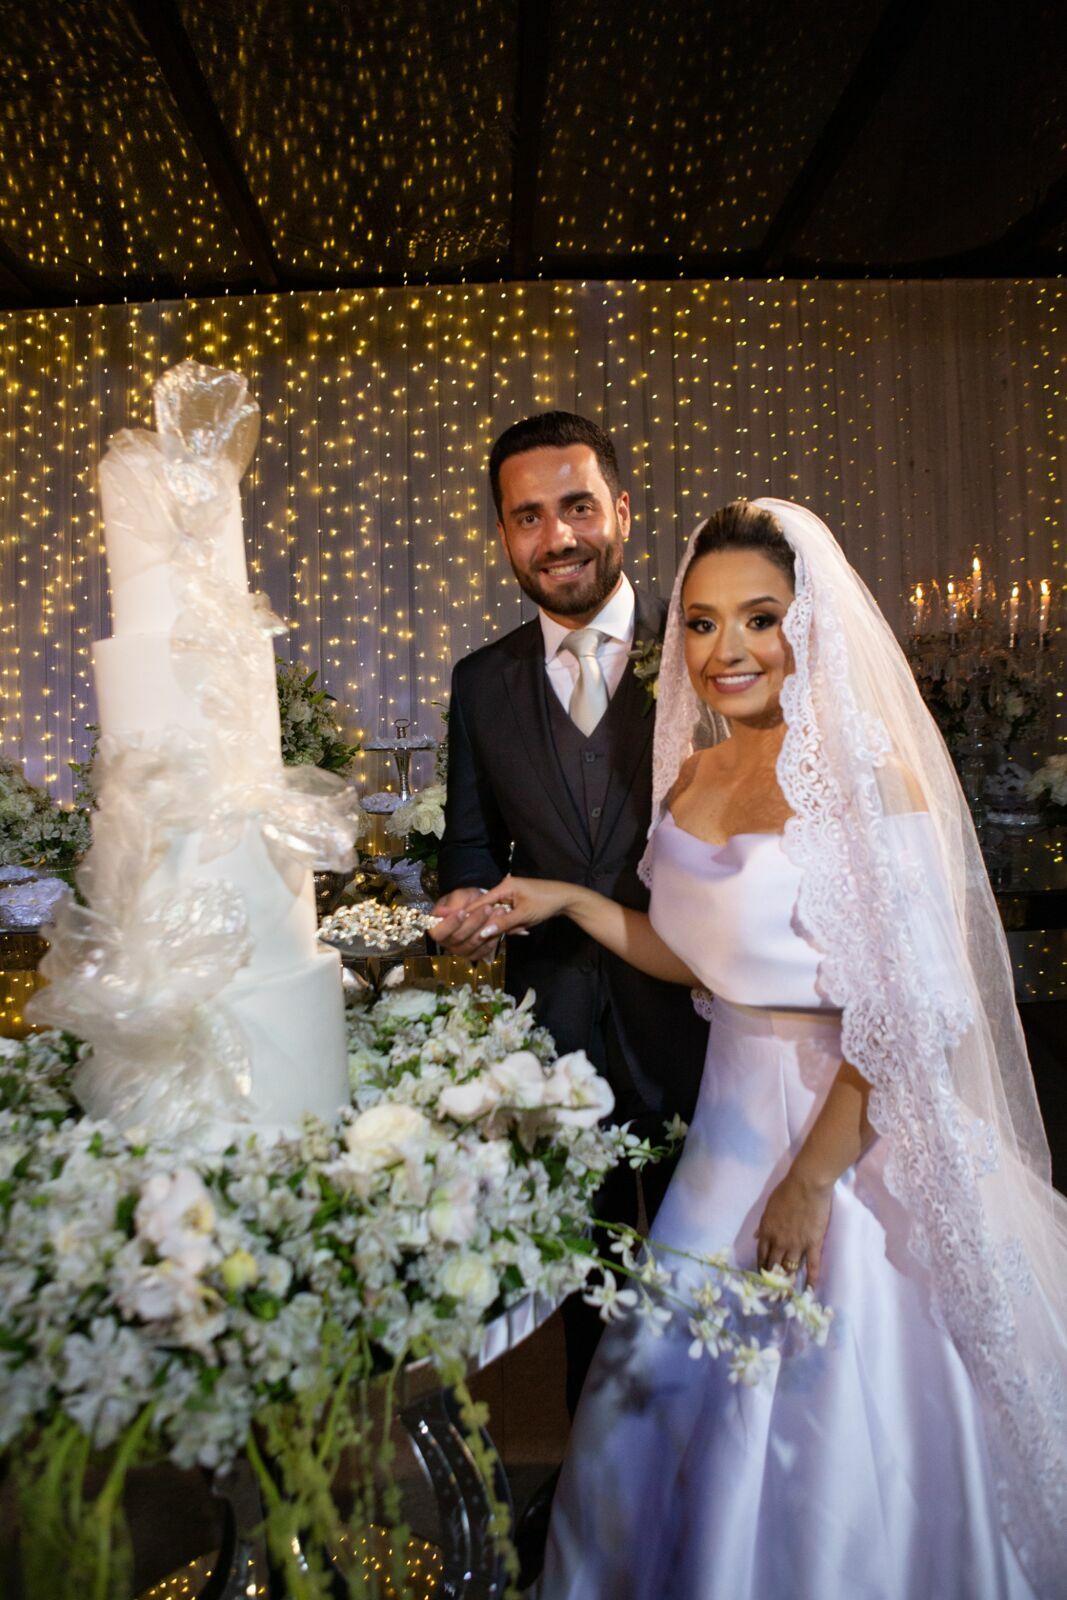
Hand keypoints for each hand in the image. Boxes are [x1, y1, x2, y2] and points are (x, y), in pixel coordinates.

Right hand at [430, 887, 502, 961]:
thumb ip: (454, 902)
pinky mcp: (474, 955)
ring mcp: (460, 951)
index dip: (450, 923)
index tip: (463, 912)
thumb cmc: (464, 901)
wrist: (477, 908)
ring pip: (473, 944)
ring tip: (498, 913)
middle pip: (458, 938)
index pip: (438, 932)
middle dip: (474, 922)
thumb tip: (443, 912)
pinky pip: (483, 951)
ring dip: (486, 928)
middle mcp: (446, 943)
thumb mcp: (459, 896)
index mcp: (436, 928)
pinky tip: (500, 926)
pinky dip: (492, 939)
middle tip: (488, 908)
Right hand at [478, 874, 578, 932]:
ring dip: (510, 925)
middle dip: (499, 924)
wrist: (566, 899)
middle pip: (489, 911)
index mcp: (504, 887)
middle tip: (513, 929)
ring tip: (525, 925)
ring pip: (499, 916)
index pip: (480, 902)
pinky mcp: (516, 903)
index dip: (470, 915)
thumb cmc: (546, 903)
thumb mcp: (524, 915)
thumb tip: (482, 933)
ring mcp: (510, 896)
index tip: (457, 927)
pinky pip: (507, 917)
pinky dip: (515, 923)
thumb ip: (502, 924)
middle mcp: (504, 889)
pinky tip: (526, 925)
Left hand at [755, 1166, 832, 1287]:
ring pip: (790, 1269)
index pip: (761, 1256)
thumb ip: (763, 1224)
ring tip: (788, 1294)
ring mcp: (797, 1245)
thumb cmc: (786, 1191)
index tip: (762, 1277)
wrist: (806, 1185)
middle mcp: (779, 1242)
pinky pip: (812, 1266)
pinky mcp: (813, 1245)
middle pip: (774, 1266)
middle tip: (773, 1291)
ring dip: (788, 1282)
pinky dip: (811, 1280)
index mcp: (766, 1232)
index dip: (761, 1268)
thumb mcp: (768, 1207)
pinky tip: (809, 1291)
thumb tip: (755, 1237)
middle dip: (772, 1279)